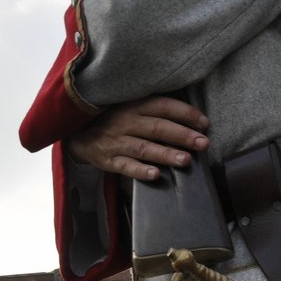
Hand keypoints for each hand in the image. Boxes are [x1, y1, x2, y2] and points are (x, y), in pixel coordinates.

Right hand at [64, 95, 208, 181]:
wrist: (76, 133)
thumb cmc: (112, 118)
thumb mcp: (128, 105)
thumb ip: (153, 108)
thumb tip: (190, 116)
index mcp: (133, 105)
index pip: (163, 106)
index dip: (185, 114)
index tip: (204, 123)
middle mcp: (125, 122)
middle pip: (157, 128)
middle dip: (182, 136)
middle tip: (203, 144)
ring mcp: (115, 142)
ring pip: (144, 148)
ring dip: (166, 154)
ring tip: (186, 160)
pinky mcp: (107, 160)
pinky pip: (125, 166)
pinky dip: (139, 171)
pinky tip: (155, 175)